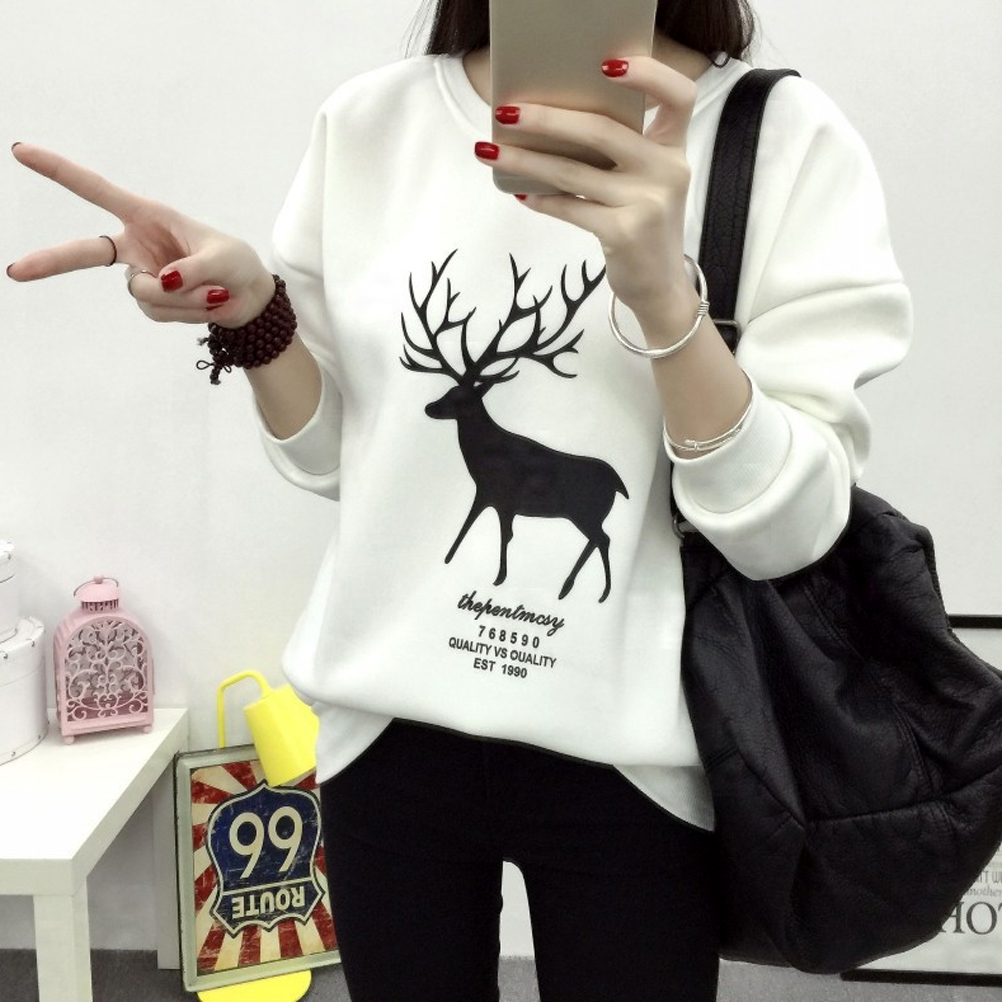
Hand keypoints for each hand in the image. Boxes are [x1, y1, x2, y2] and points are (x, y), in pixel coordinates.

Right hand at [7, 143, 274, 326]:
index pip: (96, 191)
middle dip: (51, 262)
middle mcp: (137, 245)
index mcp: (147, 216)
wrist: (249, 297)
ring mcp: (142, 276)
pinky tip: (207, 303)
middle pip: (84, 254)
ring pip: (147, 294)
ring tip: (214, 291)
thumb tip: (162, 283)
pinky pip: (161, 312)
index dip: (59, 171)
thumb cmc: (236, 263)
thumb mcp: (222, 259)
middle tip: (15, 271)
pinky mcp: (152, 303)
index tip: (21, 152)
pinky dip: (188, 311)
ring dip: (187, 298)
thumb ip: (193, 270)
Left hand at [475, 56, 698, 325]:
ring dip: (526, 160)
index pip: (679, 96)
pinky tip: (519, 194)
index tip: (606, 64)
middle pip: (603, 130)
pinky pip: (571, 208)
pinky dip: (542, 200)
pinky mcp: (625, 233)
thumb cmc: (642, 222)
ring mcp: (647, 203)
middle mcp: (667, 172)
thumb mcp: (645, 180)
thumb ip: (619, 150)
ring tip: (491, 151)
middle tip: (507, 112)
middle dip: (548, 119)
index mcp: (673, 148)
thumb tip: (549, 121)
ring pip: (574, 172)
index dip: (650, 73)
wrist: (659, 286)